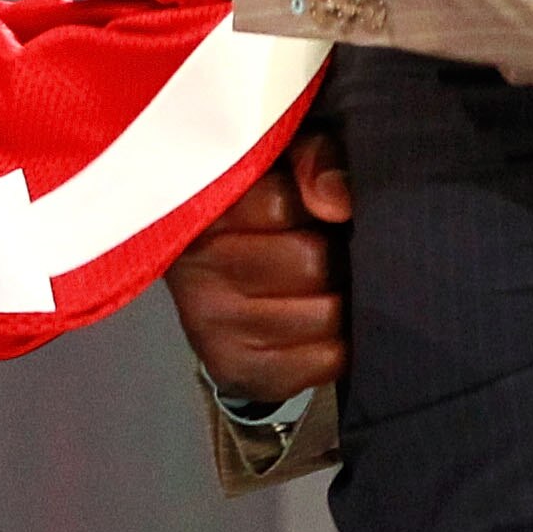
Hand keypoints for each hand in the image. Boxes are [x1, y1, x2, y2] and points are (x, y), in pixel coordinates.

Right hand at [165, 131, 354, 409]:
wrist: (218, 287)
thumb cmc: (265, 211)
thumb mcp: (288, 164)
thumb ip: (316, 160)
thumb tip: (337, 203)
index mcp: (202, 206)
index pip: (282, 203)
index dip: (313, 204)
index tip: (309, 208)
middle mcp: (195, 269)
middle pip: (311, 262)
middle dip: (332, 256)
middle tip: (322, 251)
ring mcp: (210, 326)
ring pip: (324, 315)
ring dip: (337, 301)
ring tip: (320, 289)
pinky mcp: (236, 371)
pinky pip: (325, 362)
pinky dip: (336, 345)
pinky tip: (317, 327)